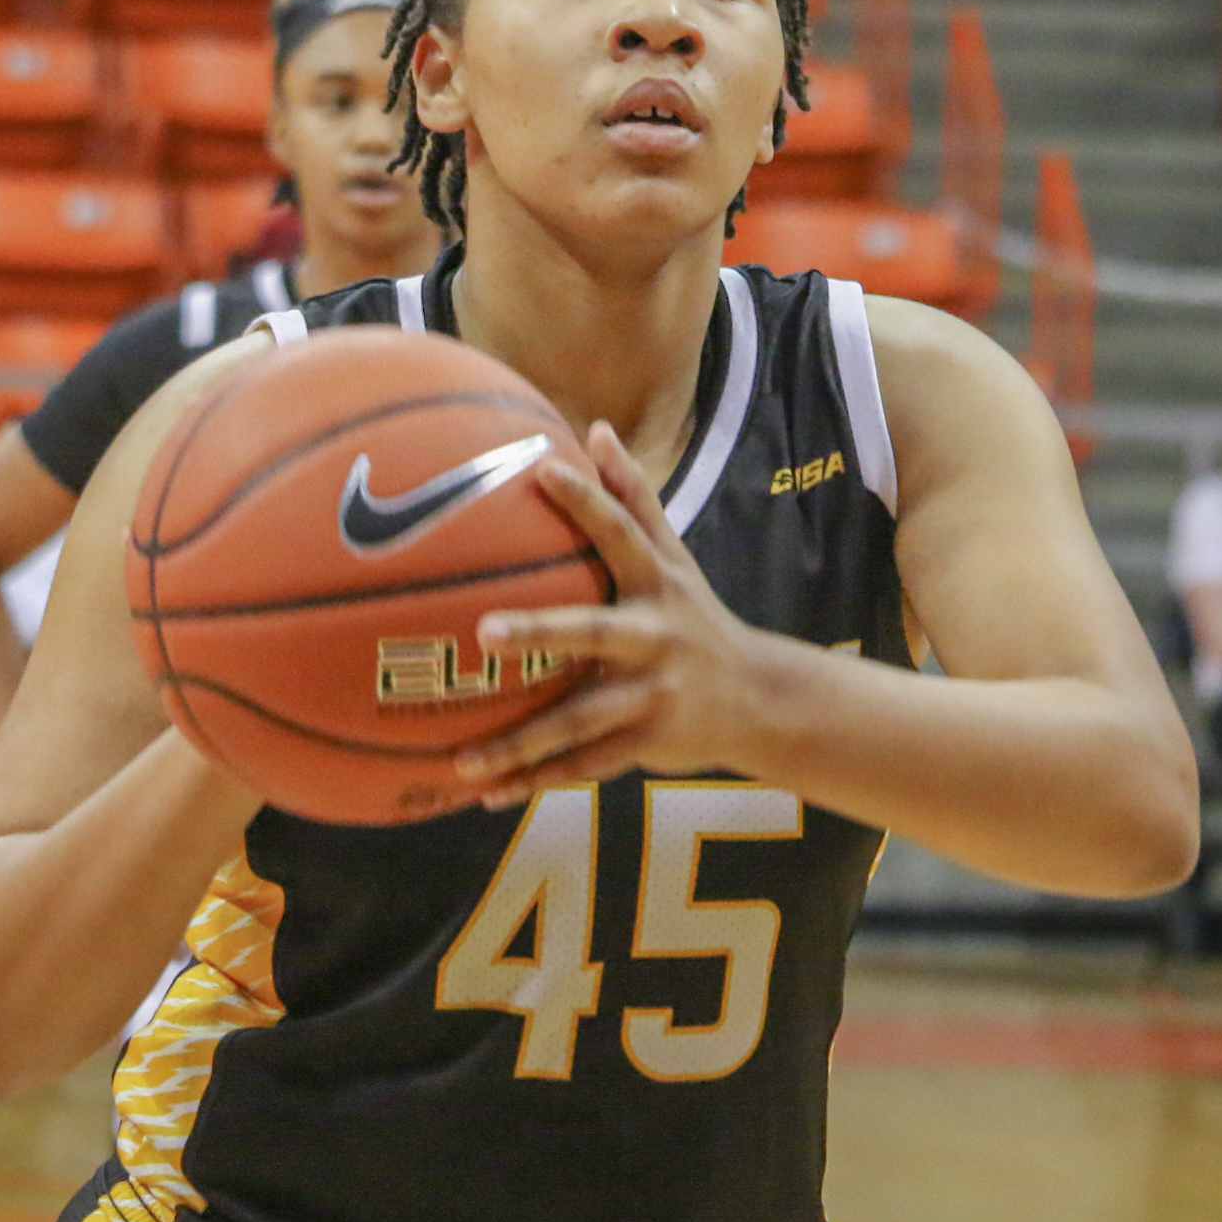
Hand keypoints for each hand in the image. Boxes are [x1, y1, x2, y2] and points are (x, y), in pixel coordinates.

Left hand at [449, 423, 779, 803]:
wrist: (759, 700)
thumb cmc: (696, 617)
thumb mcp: (675, 559)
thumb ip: (634, 498)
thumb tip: (595, 429)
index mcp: (658, 585)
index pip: (621, 534)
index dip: (586, 501)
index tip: (540, 470)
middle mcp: (656, 639)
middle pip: (593, 634)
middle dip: (540, 634)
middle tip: (482, 632)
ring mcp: (651, 697)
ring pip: (578, 723)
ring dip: (519, 744)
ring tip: (462, 760)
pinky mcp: (645, 744)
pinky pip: (582, 767)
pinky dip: (533, 781)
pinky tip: (482, 793)